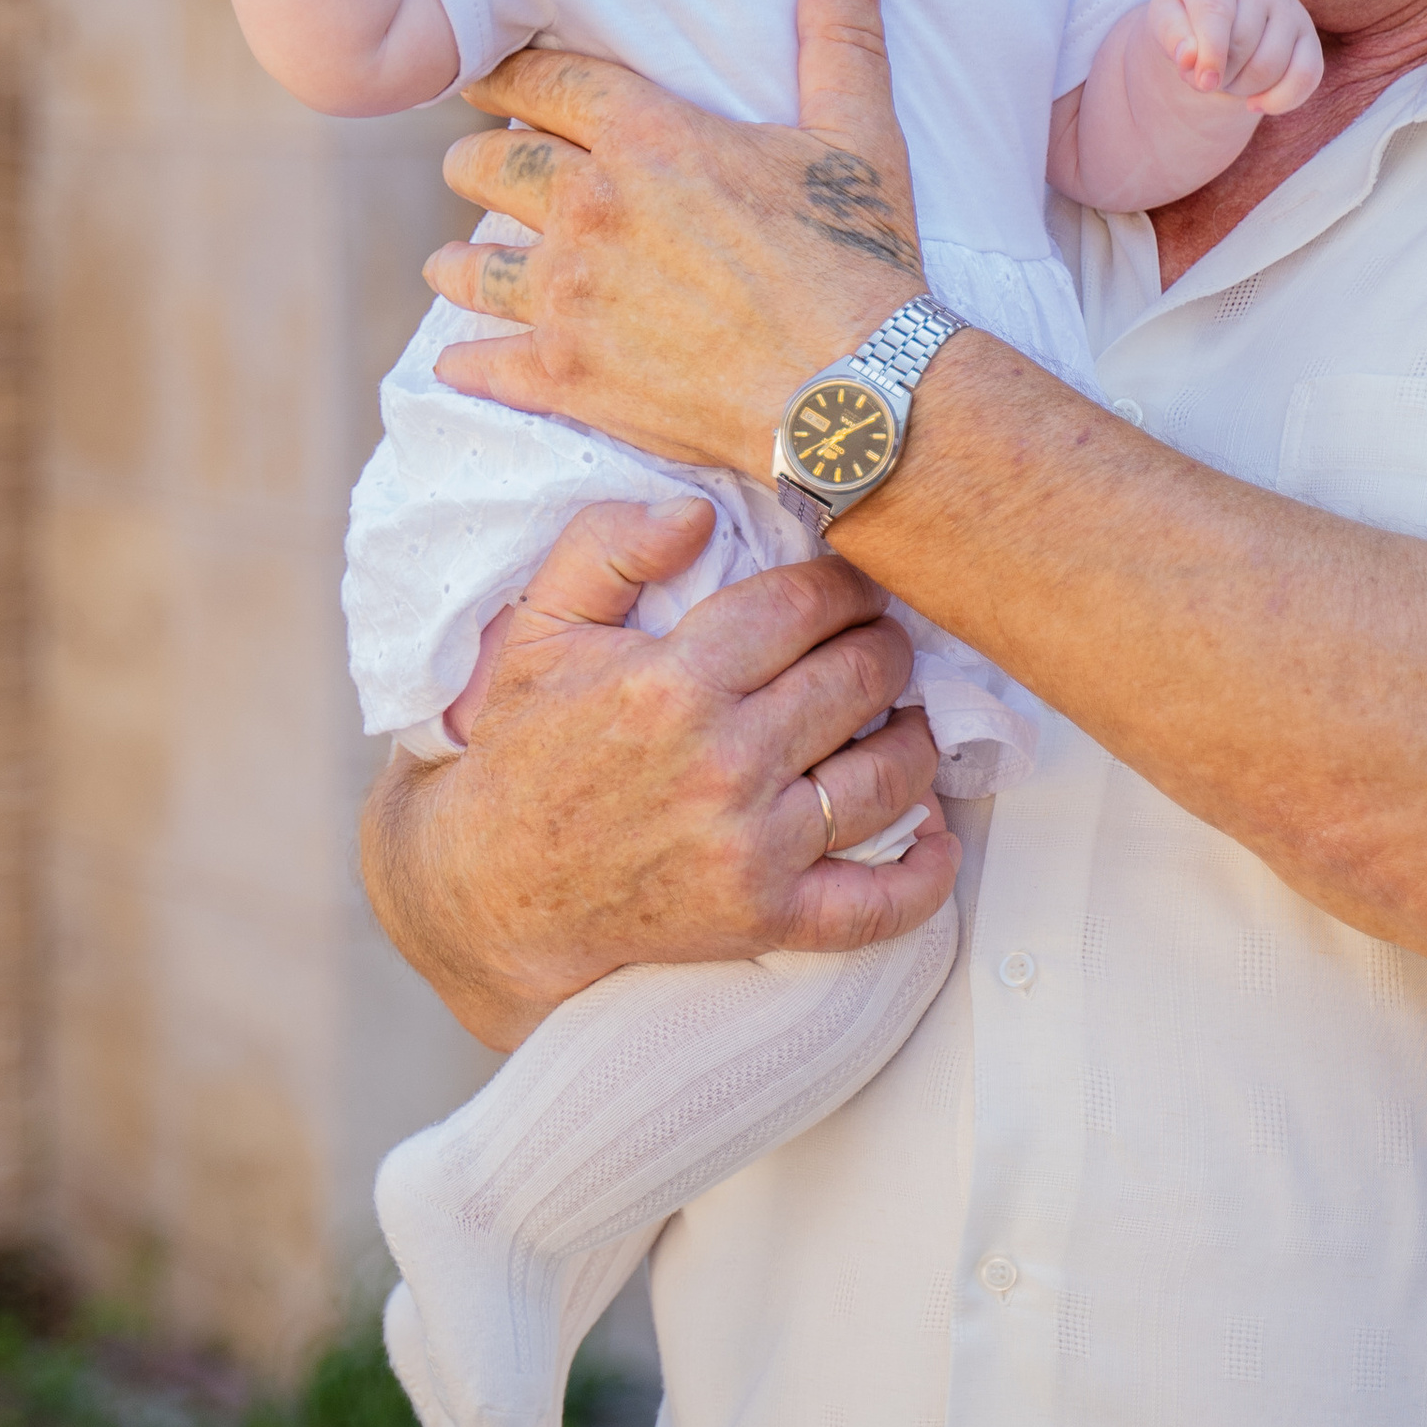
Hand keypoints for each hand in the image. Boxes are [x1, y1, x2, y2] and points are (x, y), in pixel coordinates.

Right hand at [358, 498, 957, 1046]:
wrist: (489, 889)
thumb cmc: (522, 753)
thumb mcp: (537, 629)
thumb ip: (604, 545)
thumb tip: (696, 509)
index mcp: (674, 681)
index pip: (805, 607)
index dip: (843, 586)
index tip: (851, 586)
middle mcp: (724, 762)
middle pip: (860, 681)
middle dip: (883, 649)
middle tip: (881, 644)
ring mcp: (751, 846)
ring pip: (889, 777)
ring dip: (913, 740)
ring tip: (902, 721)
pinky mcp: (764, 917)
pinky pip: (875, 904)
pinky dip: (924, 876)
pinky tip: (937, 840)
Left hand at [421, 0, 931, 476]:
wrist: (849, 393)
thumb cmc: (858, 262)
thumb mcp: (859, 138)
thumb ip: (840, 40)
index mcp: (647, 138)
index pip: (546, 84)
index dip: (507, 78)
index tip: (484, 83)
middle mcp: (589, 209)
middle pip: (491, 167)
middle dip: (473, 163)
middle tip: (467, 168)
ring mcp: (570, 296)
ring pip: (473, 266)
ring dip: (457, 261)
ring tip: (449, 263)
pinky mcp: (570, 375)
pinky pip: (490, 363)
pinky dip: (469, 363)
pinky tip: (454, 363)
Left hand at [1154, 0, 1325, 116]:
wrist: (1216, 8)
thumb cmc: (1185, 14)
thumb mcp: (1164, 18)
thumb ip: (1172, 36)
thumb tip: (1189, 59)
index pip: (1216, 11)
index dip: (1210, 52)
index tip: (1203, 83)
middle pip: (1243, 46)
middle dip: (1220, 75)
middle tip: (1205, 74)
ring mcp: (1289, 8)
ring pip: (1271, 66)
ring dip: (1243, 88)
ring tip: (1228, 76)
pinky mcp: (1308, 35)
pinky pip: (1307, 76)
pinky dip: (1280, 100)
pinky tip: (1255, 104)